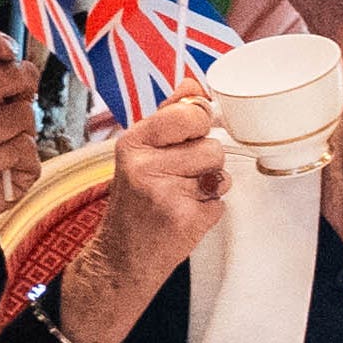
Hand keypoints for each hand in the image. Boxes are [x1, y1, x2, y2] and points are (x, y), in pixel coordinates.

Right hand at [59, 98, 231, 342]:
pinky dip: (210, 207)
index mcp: (133, 143)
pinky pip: (221, 199)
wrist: (121, 258)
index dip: (199, 123)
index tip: (190, 135)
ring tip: (184, 194)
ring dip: (211, 183)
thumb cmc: (135, 203)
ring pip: (220, 171)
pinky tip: (185, 214)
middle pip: (210, 144)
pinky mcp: (186, 220)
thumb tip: (193, 84)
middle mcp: (145, 167)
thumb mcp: (140, 153)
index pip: (189, 112)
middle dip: (206, 158)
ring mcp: (166, 194)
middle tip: (183, 173)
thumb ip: (168, 116)